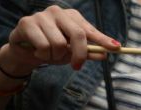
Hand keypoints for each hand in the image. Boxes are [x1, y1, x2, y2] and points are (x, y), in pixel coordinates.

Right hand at [1, 5, 119, 74]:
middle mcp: (58, 12)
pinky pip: (43, 45)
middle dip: (79, 54)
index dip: (102, 40)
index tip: (115, 48)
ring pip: (59, 44)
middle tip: (77, 66)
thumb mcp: (72, 53)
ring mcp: (42, 16)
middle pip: (78, 34)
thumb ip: (88, 52)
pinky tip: (37, 51)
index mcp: (71, 17)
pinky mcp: (27, 23)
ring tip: (50, 54)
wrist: (24, 52)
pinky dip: (43, 54)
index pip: (90, 29)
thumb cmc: (51, 49)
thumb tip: (104, 54)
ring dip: (56, 56)